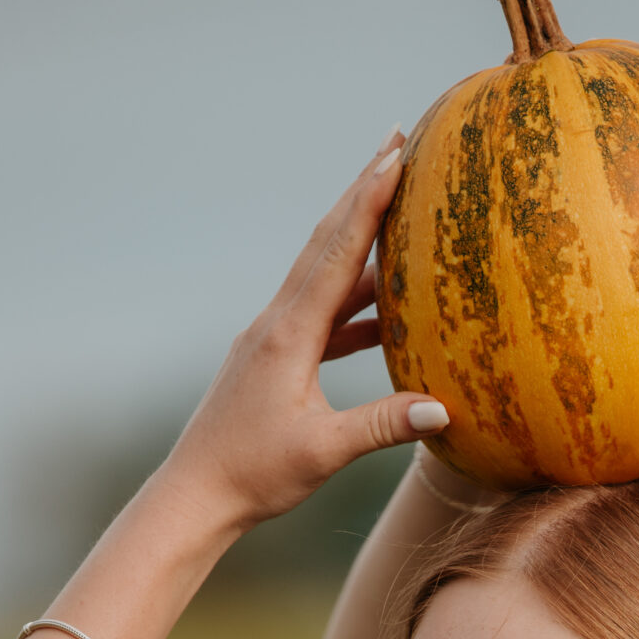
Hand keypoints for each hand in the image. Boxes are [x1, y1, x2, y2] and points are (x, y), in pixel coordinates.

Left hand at [156, 134, 448, 533]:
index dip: (369, 199)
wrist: (194, 494)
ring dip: (359, 241)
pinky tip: (382, 309)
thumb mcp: (324, 452)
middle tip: (397, 144)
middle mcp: (276, 323)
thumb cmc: (253, 476)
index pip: (337, 252)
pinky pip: (320, 315)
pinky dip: (352, 300)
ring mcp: (271, 338)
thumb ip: (382, 426)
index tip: (396, 152)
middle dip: (363, 192)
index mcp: (288, 334)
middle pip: (326, 243)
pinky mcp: (271, 359)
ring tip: (399, 213)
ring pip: (321, 275)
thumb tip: (444, 411)